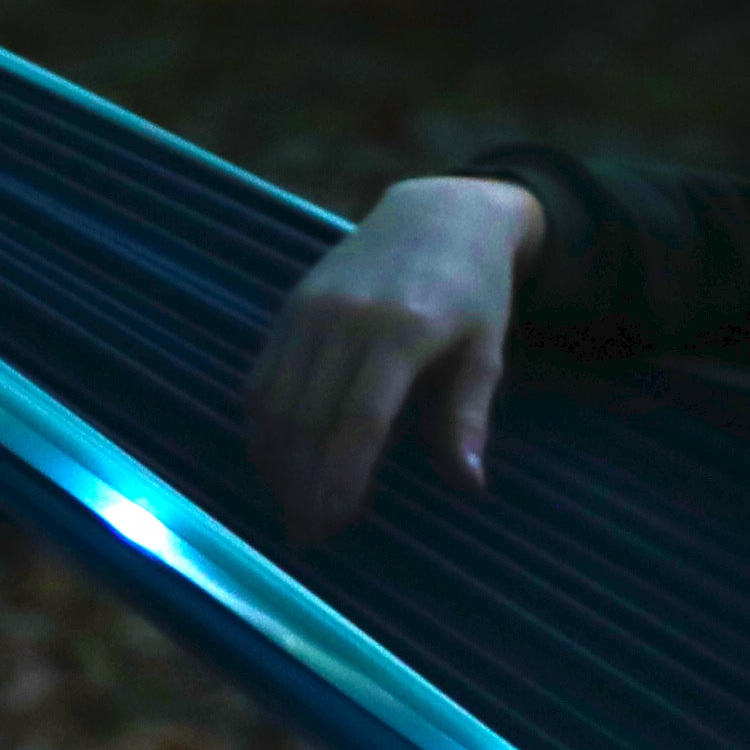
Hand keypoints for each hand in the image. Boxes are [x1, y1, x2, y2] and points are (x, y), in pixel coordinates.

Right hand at [243, 175, 541, 539]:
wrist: (437, 215)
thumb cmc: (474, 292)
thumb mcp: (487, 350)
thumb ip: (468, 416)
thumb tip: (467, 483)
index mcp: (404, 330)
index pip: (359, 419)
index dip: (341, 476)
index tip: (334, 521)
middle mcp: (347, 318)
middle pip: (308, 417)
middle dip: (302, 482)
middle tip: (308, 534)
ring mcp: (311, 309)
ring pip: (274, 401)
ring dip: (276, 461)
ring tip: (291, 507)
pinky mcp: (290, 307)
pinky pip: (262, 376)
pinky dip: (262, 425)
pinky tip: (276, 461)